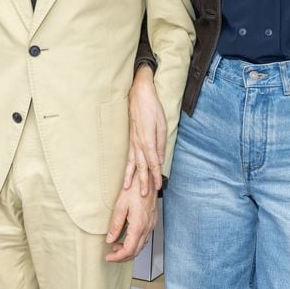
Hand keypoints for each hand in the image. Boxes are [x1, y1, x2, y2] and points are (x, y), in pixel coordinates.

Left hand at [105, 173, 157, 263]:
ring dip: (129, 250)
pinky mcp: (152, 221)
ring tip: (116, 246)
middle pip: (136, 251)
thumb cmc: (135, 189)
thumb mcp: (120, 206)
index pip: (129, 250)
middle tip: (111, 255)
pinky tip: (127, 238)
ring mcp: (151, 225)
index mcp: (139, 226)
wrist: (148, 179)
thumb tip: (110, 239)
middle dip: (122, 257)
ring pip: (141, 246)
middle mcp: (147, 228)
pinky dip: (135, 243)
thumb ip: (115, 225)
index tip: (108, 257)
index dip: (118, 257)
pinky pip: (144, 238)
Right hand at [123, 63, 166, 194]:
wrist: (139, 93)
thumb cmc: (153, 107)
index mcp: (148, 139)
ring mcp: (133, 140)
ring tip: (128, 189)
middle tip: (144, 195)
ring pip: (132, 162)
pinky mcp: (131, 138)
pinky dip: (128, 166)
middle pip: (141, 165)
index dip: (156, 175)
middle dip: (143, 181)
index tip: (159, 186)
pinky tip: (127, 173)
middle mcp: (138, 142)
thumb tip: (159, 159)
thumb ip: (160, 143)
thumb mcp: (162, 124)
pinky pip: (129, 155)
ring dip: (131, 176)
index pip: (152, 162)